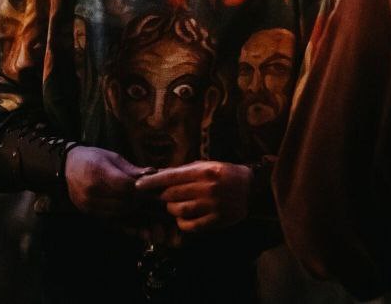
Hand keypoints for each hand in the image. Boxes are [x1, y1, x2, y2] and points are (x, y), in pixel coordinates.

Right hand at [65, 146, 151, 218]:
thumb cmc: (93, 158)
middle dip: (138, 199)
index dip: (140, 188)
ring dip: (131, 208)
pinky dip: (122, 214)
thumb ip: (131, 169)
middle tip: (148, 195)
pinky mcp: (87, 211)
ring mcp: (88, 203)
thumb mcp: (113, 157)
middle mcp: (91, 190)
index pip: (125, 185)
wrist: (67, 166)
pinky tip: (128, 208)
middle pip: (123, 201)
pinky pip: (110, 217)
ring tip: (139, 201)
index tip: (150, 186)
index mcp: (98, 172)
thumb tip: (153, 174)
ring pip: (119, 211)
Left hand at [135, 161, 251, 231]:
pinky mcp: (217, 220)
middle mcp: (207, 187)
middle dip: (162, 196)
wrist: (252, 188)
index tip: (138, 186)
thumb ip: (184, 171)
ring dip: (172, 209)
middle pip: (172, 195)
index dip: (152, 182)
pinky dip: (182, 223)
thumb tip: (158, 176)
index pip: (171, 177)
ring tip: (175, 205)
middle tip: (160, 197)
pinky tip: (183, 218)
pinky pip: (191, 225)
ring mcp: (213, 205)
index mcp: (204, 171)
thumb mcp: (206, 165)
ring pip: (179, 210)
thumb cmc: (224, 173)